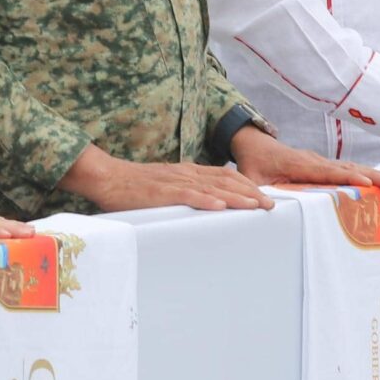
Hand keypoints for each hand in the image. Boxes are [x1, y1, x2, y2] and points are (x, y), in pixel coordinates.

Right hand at [63, 147, 273, 211]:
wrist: (107, 176)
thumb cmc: (134, 186)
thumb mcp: (166, 186)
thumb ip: (185, 192)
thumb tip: (205, 205)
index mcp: (189, 172)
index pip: (225, 176)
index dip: (247, 186)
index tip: (265, 197)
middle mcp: (187, 173)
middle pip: (226, 181)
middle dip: (251, 193)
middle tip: (271, 206)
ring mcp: (175, 182)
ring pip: (212, 188)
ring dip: (237, 197)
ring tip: (256, 207)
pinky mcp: (161, 192)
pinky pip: (187, 196)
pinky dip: (205, 201)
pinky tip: (220, 207)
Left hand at [229, 127, 379, 189]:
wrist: (255, 144)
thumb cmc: (253, 164)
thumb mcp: (252, 179)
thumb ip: (259, 193)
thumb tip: (266, 208)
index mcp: (298, 163)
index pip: (326, 171)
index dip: (346, 177)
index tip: (366, 183)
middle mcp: (314, 160)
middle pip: (346, 168)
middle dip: (371, 174)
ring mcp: (320, 161)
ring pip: (350, 167)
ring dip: (372, 173)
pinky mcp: (322, 164)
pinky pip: (345, 169)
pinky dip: (363, 173)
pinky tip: (378, 181)